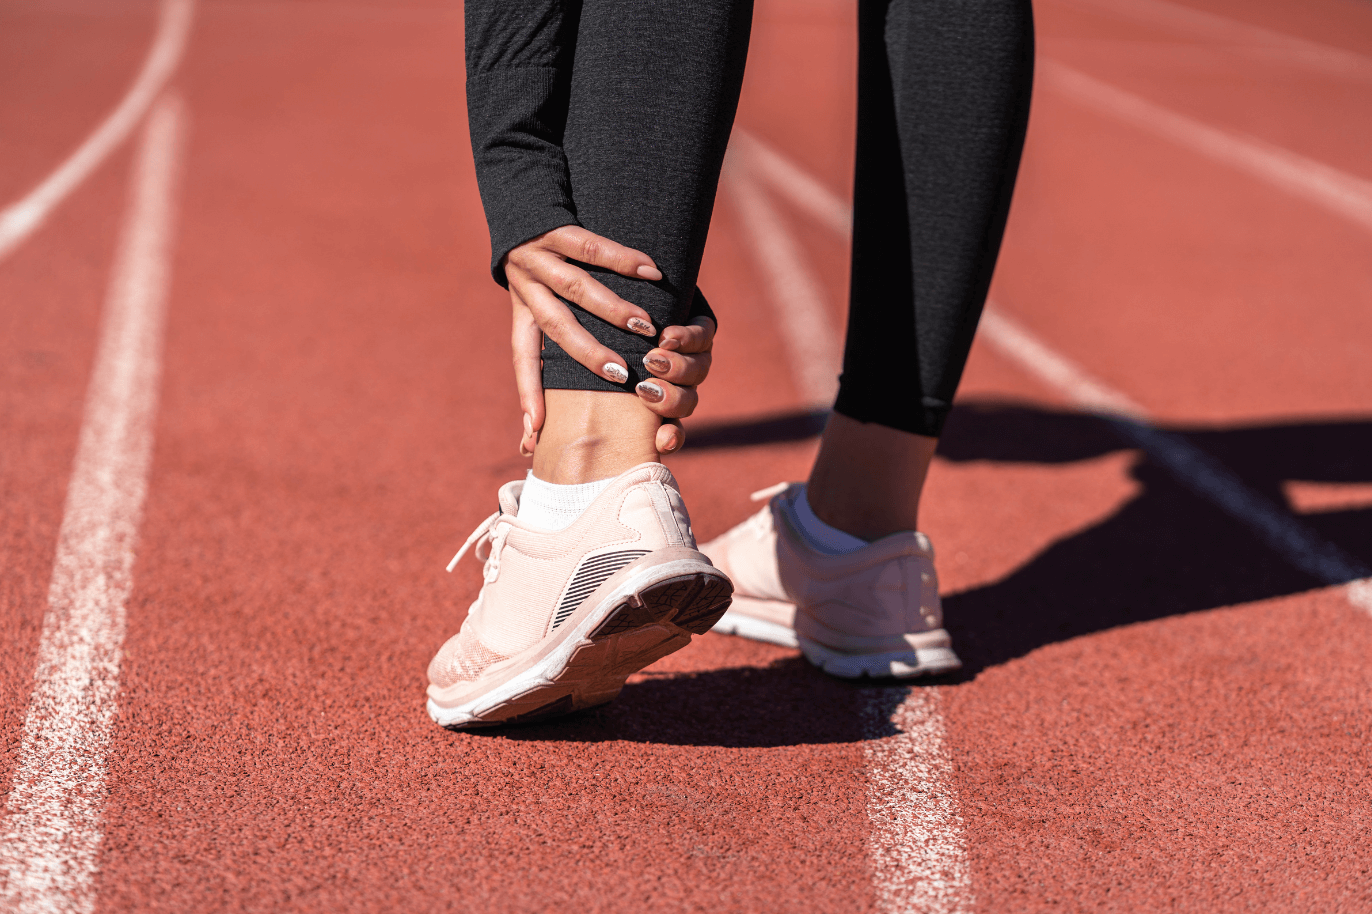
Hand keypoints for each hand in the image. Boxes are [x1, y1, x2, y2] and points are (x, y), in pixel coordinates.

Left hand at [509, 232, 716, 454]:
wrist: (518, 192)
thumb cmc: (537, 257)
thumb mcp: (530, 298)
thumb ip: (544, 343)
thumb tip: (536, 417)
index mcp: (522, 309)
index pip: (523, 357)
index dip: (528, 391)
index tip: (534, 429)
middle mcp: (526, 285)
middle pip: (557, 326)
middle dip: (588, 353)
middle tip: (622, 375)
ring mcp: (539, 255)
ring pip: (577, 288)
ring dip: (613, 309)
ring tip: (647, 328)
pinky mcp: (554, 226)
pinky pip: (591, 246)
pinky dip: (624, 259)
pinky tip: (653, 271)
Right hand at [514, 302, 716, 455]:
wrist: (632, 282)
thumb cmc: (589, 334)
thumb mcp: (573, 371)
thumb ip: (559, 404)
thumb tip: (526, 446)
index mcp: (659, 403)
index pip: (671, 431)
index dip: (672, 438)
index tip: (661, 443)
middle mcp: (680, 381)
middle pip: (688, 401)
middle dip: (671, 399)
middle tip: (646, 391)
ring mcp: (694, 354)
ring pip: (699, 370)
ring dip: (679, 368)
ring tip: (654, 360)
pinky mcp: (701, 320)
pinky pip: (706, 331)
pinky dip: (692, 336)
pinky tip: (672, 335)